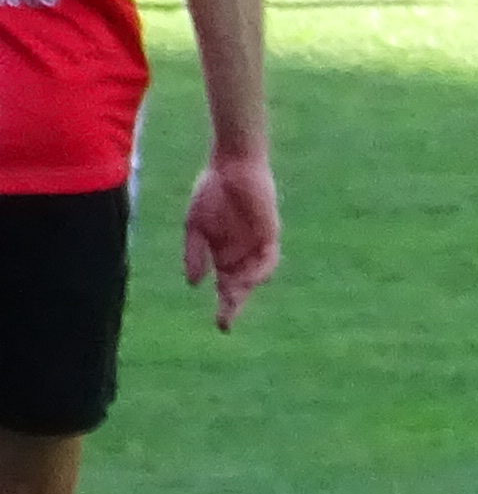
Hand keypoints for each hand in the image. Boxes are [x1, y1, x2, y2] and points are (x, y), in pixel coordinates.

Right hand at [179, 147, 272, 325]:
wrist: (229, 167)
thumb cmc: (211, 192)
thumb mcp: (195, 226)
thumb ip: (194, 254)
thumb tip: (193, 284)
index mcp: (224, 254)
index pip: (227, 286)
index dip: (226, 306)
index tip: (221, 326)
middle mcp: (242, 254)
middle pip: (241, 287)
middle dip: (233, 305)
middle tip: (224, 323)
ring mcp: (257, 244)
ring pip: (256, 275)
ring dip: (244, 289)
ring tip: (231, 299)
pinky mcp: (270, 233)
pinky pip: (268, 257)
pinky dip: (259, 270)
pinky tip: (248, 277)